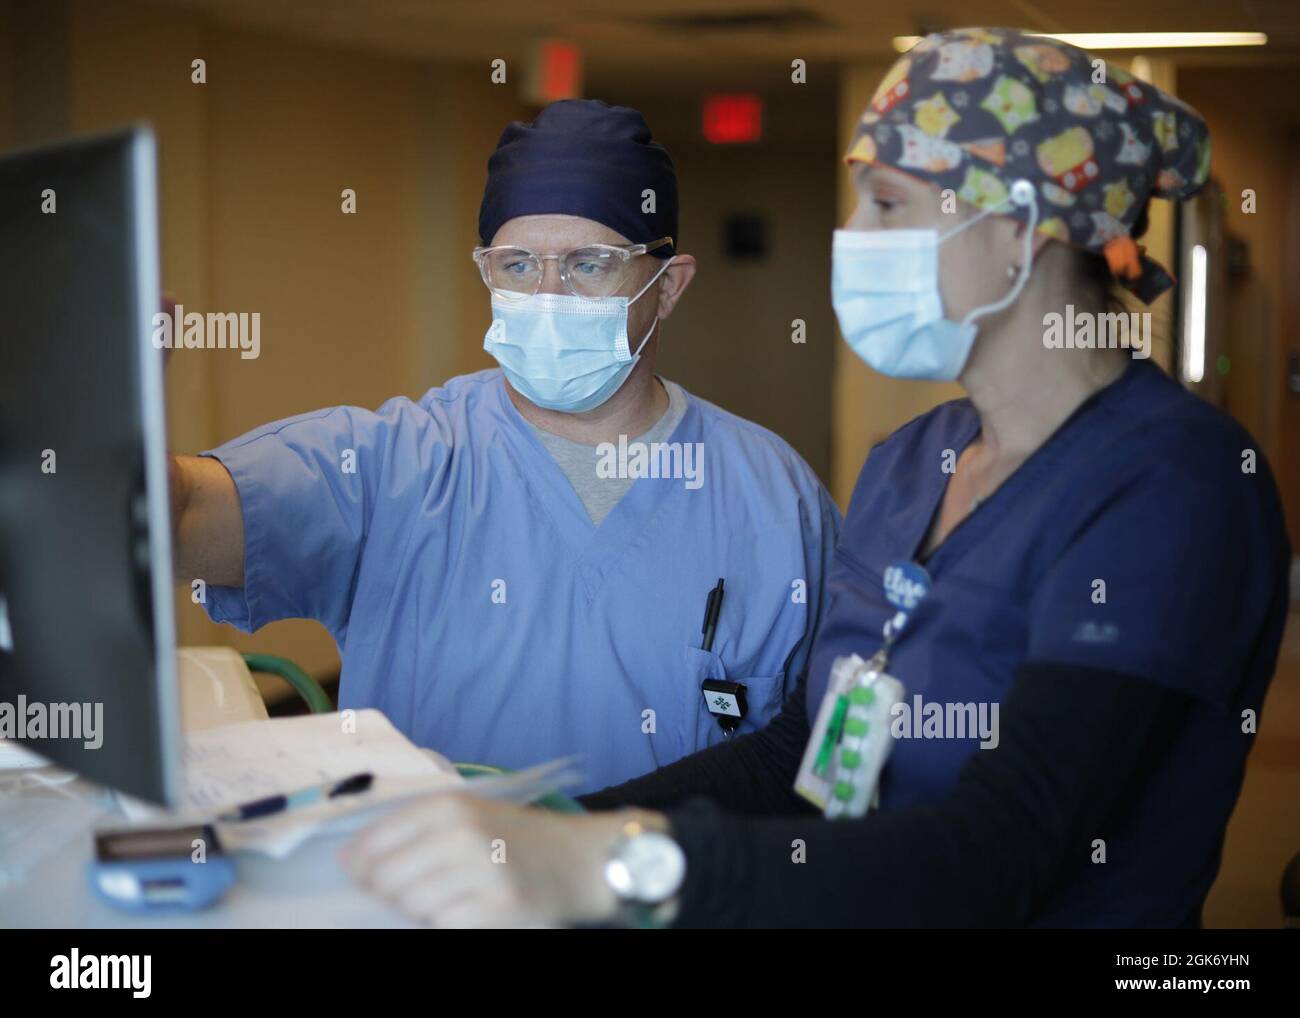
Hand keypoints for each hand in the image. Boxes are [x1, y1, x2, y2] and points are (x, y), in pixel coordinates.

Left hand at [341, 792, 664, 927]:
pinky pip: (443, 925)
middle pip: (387, 880)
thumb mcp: (468, 814)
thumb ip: (411, 829)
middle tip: (425, 887)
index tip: (368, 877)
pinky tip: (471, 909)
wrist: (584, 859)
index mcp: (448, 806)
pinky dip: (449, 921)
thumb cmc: (519, 838)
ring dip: (423, 910)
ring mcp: (481, 871)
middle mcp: (461, 833)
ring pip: (412, 907)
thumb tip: (350, 860)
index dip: (362, 867)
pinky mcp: (499, 907)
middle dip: (393, 893)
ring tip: (456, 895)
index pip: (373, 842)